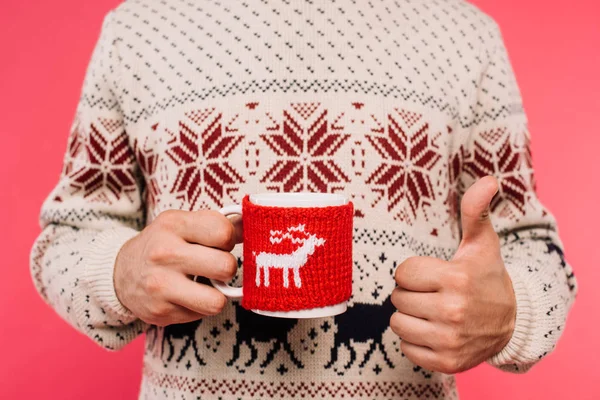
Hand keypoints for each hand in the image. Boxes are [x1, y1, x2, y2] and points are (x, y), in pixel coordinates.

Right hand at [114, 210, 241, 325]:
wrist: (121, 272)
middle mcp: (165, 254)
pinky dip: (199, 306)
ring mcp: (161, 285)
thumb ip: (218, 224)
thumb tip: (251, 224)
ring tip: (206, 286)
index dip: (229, 239)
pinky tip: (186, 296)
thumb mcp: (184, 224)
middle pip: (225, 267)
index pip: (223, 232)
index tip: (220, 243)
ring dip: (217, 295)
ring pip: (216, 301)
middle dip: (227, 269)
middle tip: (215, 267)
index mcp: (174, 225)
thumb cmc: (164, 244)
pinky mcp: (160, 312)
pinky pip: (201, 314)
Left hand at [390, 176, 515, 373]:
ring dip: (410, 317)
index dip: (414, 272)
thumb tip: (489, 180)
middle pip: (397, 298)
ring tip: (432, 312)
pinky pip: (406, 349)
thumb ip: (476, 210)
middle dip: (411, 293)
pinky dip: (415, 341)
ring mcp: (450, 340)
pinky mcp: (447, 363)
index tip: (433, 274)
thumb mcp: (482, 242)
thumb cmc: (487, 276)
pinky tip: (435, 331)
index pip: (402, 273)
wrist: (511, 322)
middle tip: (434, 293)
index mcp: (456, 279)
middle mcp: (453, 312)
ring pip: (398, 323)